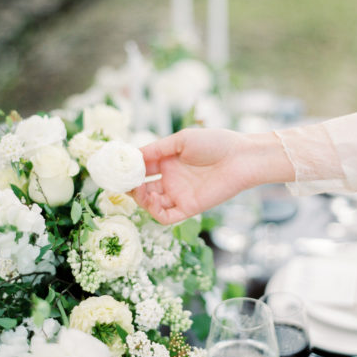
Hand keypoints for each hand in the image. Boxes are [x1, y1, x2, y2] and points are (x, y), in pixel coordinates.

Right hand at [132, 128, 290, 223]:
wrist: (240, 157)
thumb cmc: (214, 143)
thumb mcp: (181, 140)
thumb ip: (157, 149)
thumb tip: (132, 155)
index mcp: (169, 161)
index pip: (143, 167)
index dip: (128, 168)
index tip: (115, 166)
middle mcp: (172, 179)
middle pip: (143, 187)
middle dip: (130, 185)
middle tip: (120, 181)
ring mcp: (179, 194)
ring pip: (151, 203)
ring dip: (139, 197)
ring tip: (135, 188)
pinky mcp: (189, 208)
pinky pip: (166, 216)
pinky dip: (153, 210)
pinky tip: (150, 198)